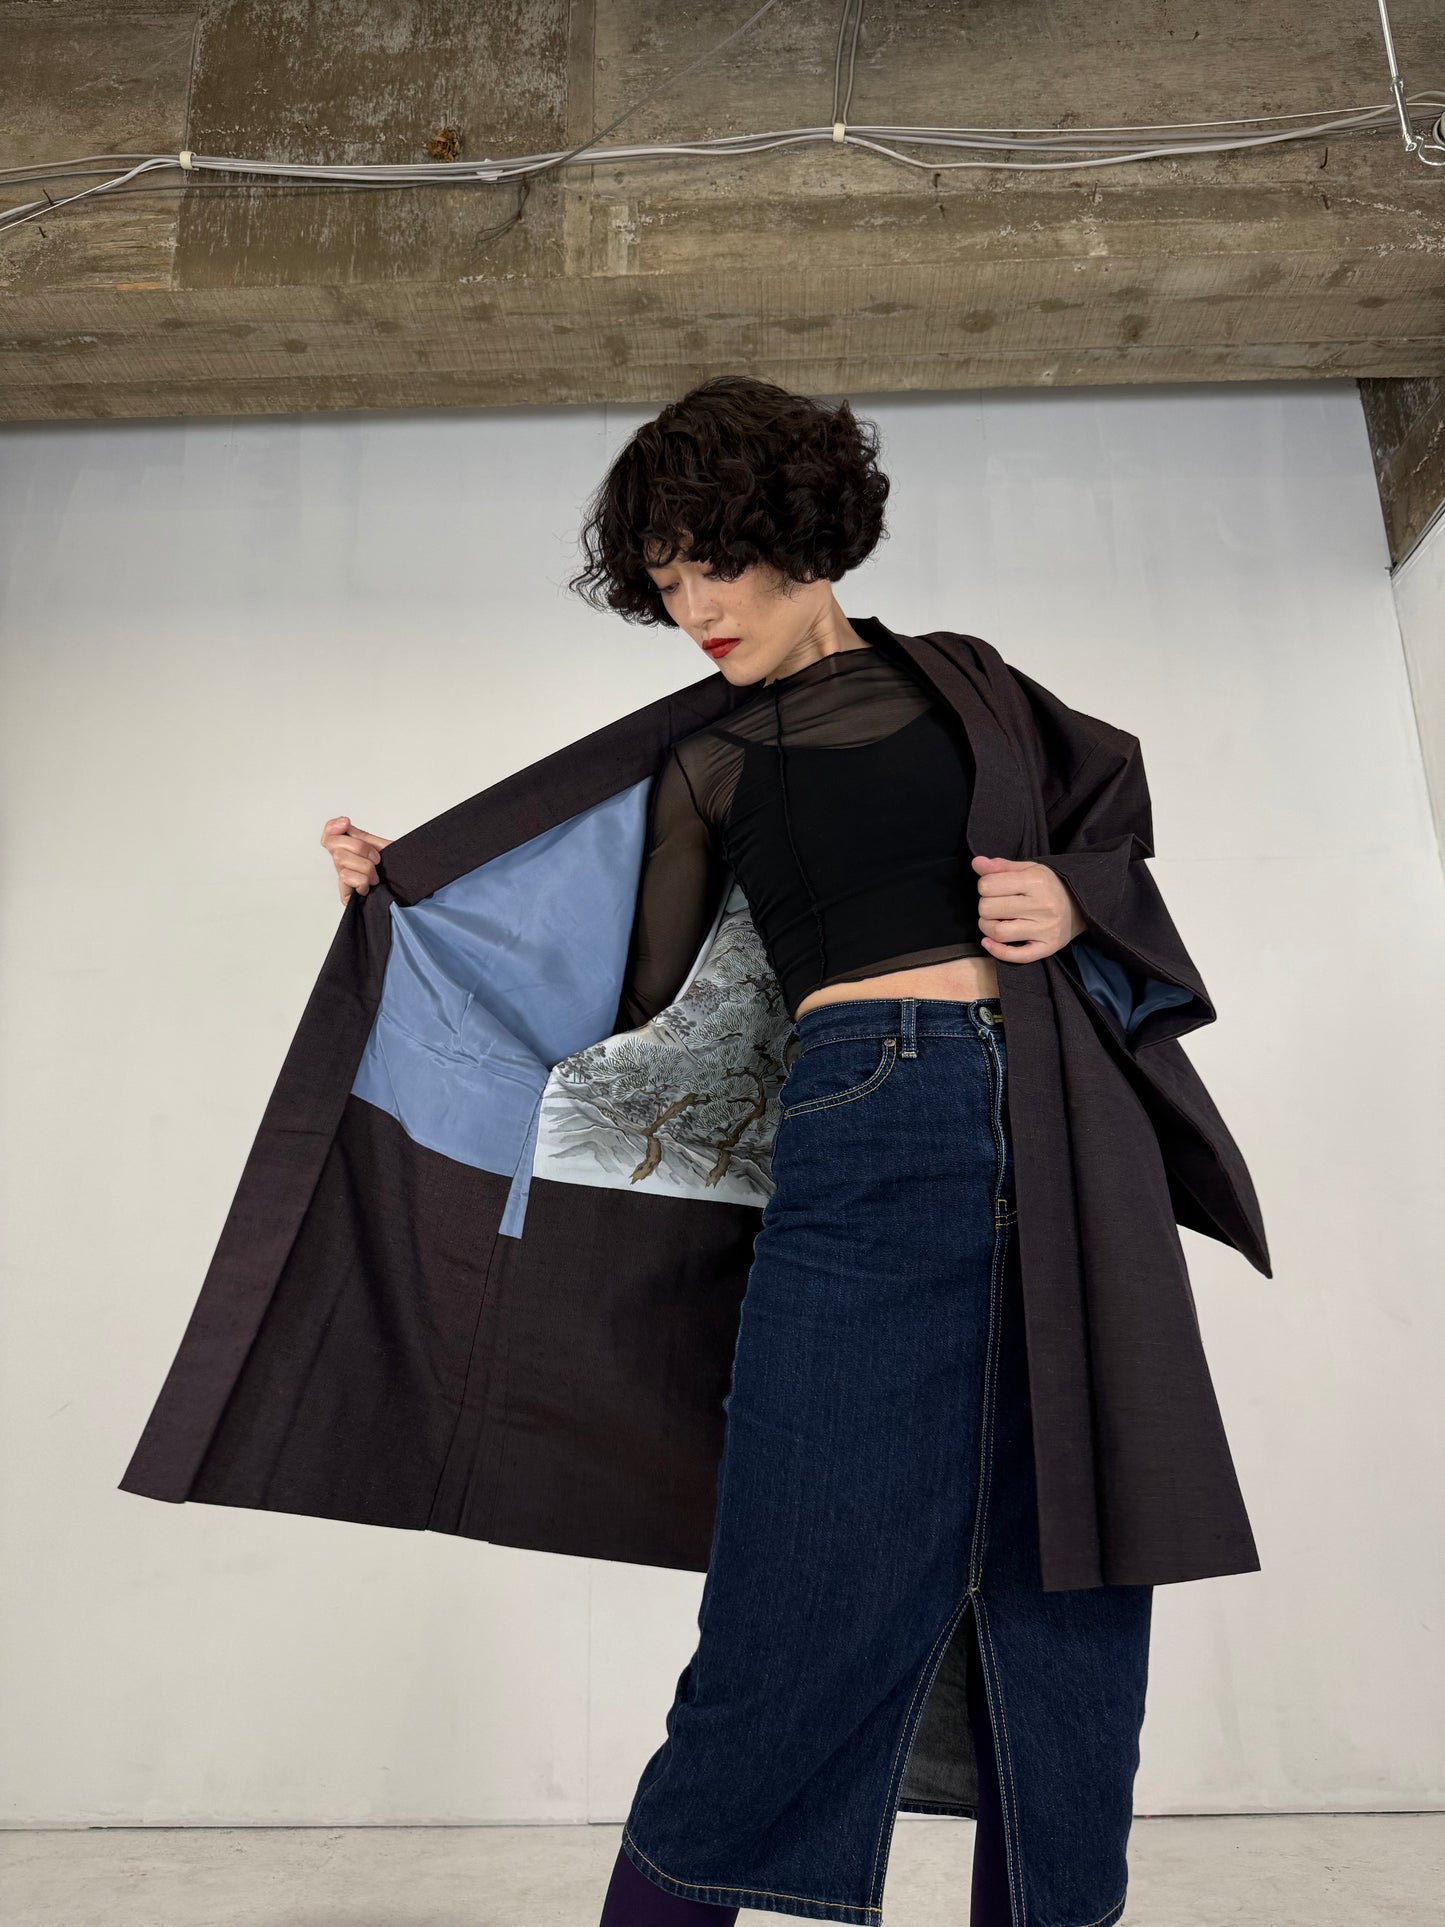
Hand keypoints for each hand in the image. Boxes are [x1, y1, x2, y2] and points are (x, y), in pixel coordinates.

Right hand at [321, 815, 391, 905]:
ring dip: (365, 867)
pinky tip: (368, 887)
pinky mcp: (346, 895)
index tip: (346, 823)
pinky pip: (345, 876)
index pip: (330, 835)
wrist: (410, 886)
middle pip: (333, 843)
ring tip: (375, 877)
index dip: (332, 827)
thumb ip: (362, 836)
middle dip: (359, 848)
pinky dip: (361, 880)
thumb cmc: (397, 870)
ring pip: (340, 859)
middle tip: (376, 858)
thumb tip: (344, 823)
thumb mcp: (382, 847)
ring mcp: (344, 878)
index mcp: (351, 850)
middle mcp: (344, 863)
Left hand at [971, 854, 1086, 962]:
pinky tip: (989, 942)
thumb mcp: (1027, 869)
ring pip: (998, 932)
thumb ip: (1000, 867)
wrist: (1079, 906)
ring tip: (994, 921)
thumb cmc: (1047, 886)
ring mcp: (1046, 929)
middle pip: (988, 909)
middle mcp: (1043, 905)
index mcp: (1036, 881)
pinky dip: (996, 951)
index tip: (994, 889)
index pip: (988, 885)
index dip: (984, 886)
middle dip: (985, 907)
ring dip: (987, 927)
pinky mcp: (1047, 947)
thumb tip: (977, 863)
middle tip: (995, 905)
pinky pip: (1016, 956)